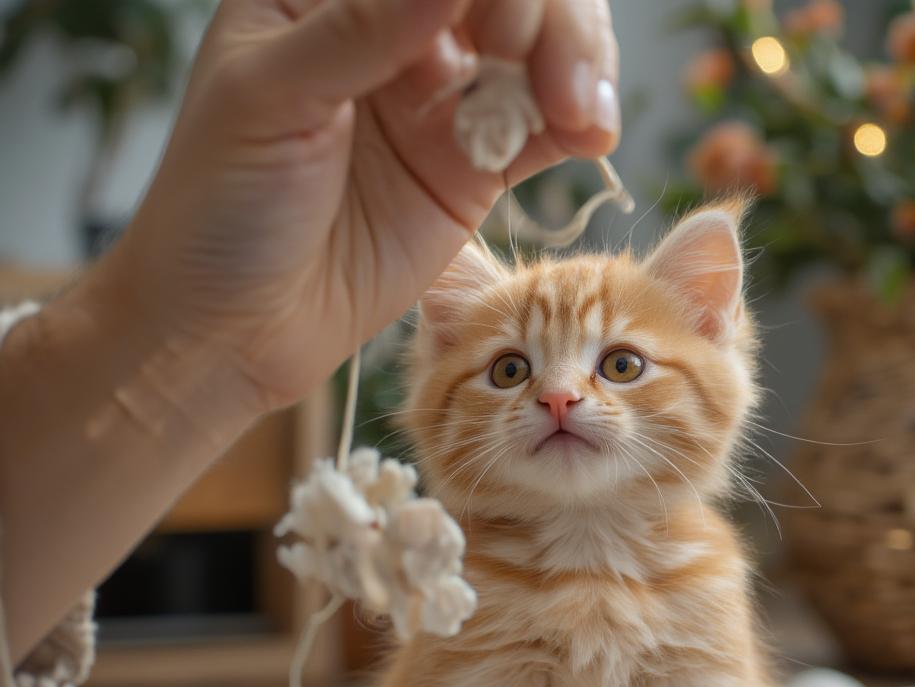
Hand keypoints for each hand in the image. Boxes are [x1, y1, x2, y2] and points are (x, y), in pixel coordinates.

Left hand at [92, 0, 619, 412]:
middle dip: (545, 16)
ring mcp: (440, 103)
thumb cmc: (221, 206)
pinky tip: (591, 135)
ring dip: (576, 65)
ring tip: (582, 113)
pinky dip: (576, 125)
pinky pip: (540, 131)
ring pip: (536, 51)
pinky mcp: (472, 171)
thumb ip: (360, 31)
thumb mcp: (270, 101)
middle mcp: (394, 32)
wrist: (235, 326)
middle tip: (543, 71)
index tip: (501, 21)